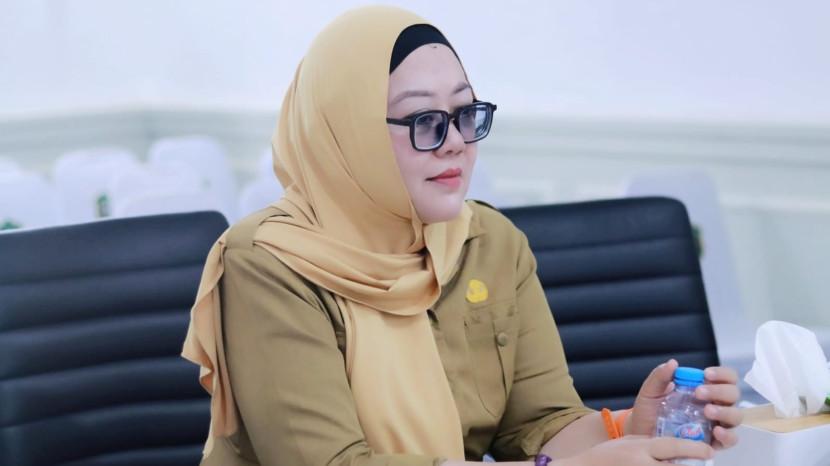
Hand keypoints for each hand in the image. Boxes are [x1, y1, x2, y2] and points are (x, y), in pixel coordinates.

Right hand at [556, 435, 712, 465]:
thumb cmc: (605, 456)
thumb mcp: (628, 442)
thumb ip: (650, 443)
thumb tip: (674, 447)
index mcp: (641, 449)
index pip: (674, 447)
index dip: (695, 449)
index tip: (708, 451)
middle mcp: (643, 464)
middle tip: (703, 463)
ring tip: (688, 465)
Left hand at [626, 359, 742, 448]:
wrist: (641, 435)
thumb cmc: (650, 412)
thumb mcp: (650, 392)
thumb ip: (660, 377)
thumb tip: (672, 363)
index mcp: (705, 389)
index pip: (725, 378)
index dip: (722, 374)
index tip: (706, 374)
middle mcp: (715, 405)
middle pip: (733, 394)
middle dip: (719, 391)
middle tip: (699, 392)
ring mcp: (717, 424)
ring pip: (736, 416)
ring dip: (724, 411)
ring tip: (707, 411)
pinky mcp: (714, 442)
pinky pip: (731, 439)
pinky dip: (727, 435)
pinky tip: (716, 431)